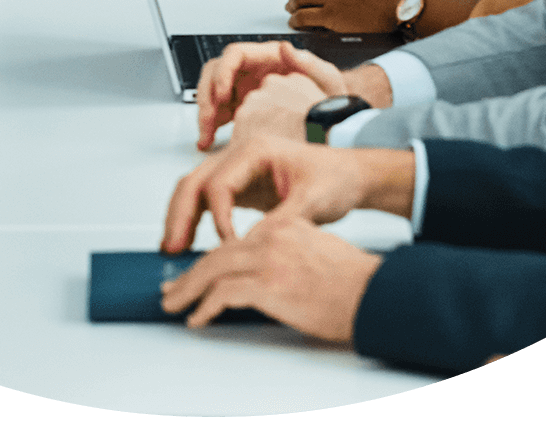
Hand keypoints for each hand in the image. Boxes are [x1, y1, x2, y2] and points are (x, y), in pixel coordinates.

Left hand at [160, 214, 383, 340]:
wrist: (372, 295)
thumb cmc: (352, 284)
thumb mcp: (316, 254)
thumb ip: (286, 255)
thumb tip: (261, 279)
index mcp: (284, 226)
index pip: (236, 240)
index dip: (210, 259)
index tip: (196, 272)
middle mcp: (272, 236)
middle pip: (217, 253)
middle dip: (189, 273)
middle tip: (172, 288)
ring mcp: (268, 258)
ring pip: (212, 270)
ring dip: (188, 290)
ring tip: (174, 303)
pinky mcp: (268, 283)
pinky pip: (222, 294)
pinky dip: (205, 307)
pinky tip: (198, 319)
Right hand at [162, 135, 413, 252]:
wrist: (350, 177)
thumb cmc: (336, 179)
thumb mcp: (314, 201)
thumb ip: (283, 220)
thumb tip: (255, 244)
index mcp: (256, 149)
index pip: (219, 183)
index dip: (218, 218)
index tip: (227, 245)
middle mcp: (240, 156)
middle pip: (195, 180)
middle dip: (180, 215)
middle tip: (172, 247)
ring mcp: (237, 170)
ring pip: (195, 189)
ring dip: (180, 218)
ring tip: (172, 248)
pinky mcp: (240, 187)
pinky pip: (207, 201)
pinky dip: (194, 220)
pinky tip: (189, 242)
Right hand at [195, 40, 346, 150]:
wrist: (333, 122)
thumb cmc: (331, 98)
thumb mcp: (327, 79)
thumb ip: (309, 63)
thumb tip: (285, 48)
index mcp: (269, 58)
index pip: (235, 55)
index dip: (223, 71)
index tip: (223, 93)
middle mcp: (253, 71)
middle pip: (216, 73)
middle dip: (207, 95)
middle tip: (209, 120)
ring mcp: (246, 89)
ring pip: (212, 92)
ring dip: (205, 113)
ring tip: (206, 136)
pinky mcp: (243, 108)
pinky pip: (219, 111)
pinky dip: (211, 125)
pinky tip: (211, 140)